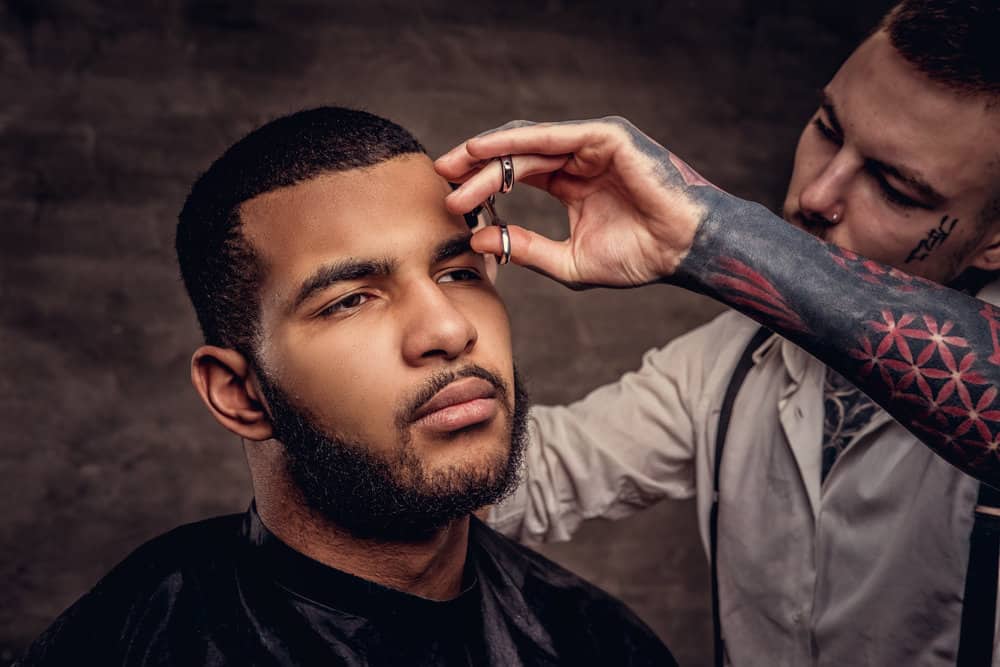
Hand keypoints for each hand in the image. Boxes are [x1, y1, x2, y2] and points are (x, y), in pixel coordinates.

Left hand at [435, 117, 717, 288]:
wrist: (683, 251)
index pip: (517, 175)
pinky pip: (553, 136)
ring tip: (455, 168)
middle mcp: (579, 159)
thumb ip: (526, 249)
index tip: (451, 200)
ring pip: (528, 144)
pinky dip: (518, 142)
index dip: (483, 184)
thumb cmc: (639, 257)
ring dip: (489, 155)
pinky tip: (487, 152)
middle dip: (475, 166)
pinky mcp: (606, 136)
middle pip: (515, 156)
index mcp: (572, 183)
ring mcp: (592, 144)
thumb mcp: (569, 262)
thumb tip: (480, 239)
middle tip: (442, 178)